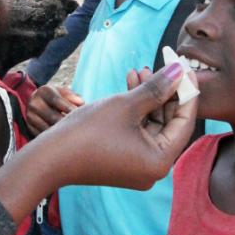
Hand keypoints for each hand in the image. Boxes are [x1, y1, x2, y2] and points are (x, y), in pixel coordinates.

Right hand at [0, 62, 195, 222]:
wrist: (49, 158)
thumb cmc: (88, 132)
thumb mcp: (126, 104)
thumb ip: (156, 87)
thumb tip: (179, 70)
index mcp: (160, 161)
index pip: (184, 121)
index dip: (185, 90)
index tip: (184, 67)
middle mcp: (153, 168)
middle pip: (169, 123)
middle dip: (163, 92)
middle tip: (160, 65)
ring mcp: (138, 166)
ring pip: (151, 125)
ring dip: (147, 98)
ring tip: (139, 70)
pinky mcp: (123, 161)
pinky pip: (137, 132)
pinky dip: (135, 112)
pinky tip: (129, 85)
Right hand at [27, 83, 83, 134]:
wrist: (38, 101)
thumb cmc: (57, 97)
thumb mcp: (63, 93)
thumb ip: (73, 96)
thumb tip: (81, 103)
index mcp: (44, 91)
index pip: (57, 100)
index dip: (69, 108)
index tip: (79, 115)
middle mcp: (34, 103)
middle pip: (52, 116)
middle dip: (66, 123)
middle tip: (79, 129)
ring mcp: (30, 116)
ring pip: (47, 128)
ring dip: (60, 133)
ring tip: (72, 135)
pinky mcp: (29, 126)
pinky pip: (42, 135)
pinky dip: (53, 138)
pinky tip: (62, 139)